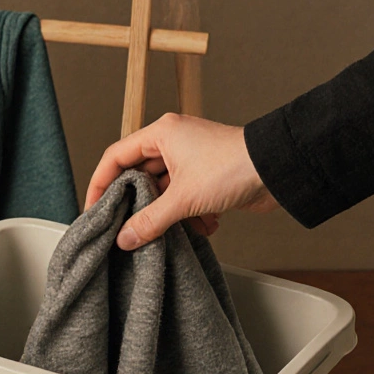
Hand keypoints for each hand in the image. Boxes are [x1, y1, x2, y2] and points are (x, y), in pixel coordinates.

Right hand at [85, 113, 280, 249]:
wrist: (281, 169)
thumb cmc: (234, 167)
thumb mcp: (183, 199)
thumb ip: (149, 221)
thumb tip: (125, 239)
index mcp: (161, 134)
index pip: (115, 157)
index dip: (99, 183)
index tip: (93, 208)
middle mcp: (173, 143)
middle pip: (138, 176)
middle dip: (136, 204)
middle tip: (125, 226)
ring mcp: (191, 159)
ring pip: (162, 190)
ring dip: (166, 214)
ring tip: (170, 231)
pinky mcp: (207, 176)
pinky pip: (184, 197)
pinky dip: (189, 215)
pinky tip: (202, 227)